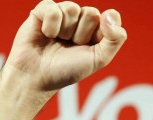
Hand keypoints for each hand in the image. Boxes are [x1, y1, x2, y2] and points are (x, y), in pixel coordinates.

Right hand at [0, 0, 126, 119]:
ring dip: (64, 31)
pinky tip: (45, 35)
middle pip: (91, 13)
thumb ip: (115, 39)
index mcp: (95, 30)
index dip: (100, 33)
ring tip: (56, 42)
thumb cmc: (66, 71)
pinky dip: (50, 26)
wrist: (36, 78)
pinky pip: (53, 8)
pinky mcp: (42, 12)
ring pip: (71, 8)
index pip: (109, 17)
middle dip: (81, 34)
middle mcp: (79, 20)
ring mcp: (61, 15)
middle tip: (69, 47)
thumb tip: (110, 14)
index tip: (88, 47)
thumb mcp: (99, 59)